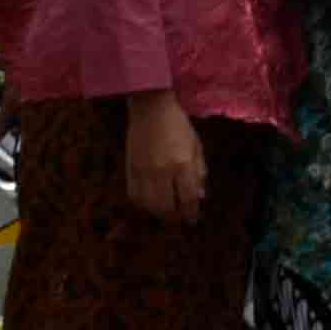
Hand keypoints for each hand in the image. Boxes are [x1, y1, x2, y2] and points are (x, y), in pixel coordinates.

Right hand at [121, 90, 203, 222]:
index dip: (191, 213)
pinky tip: (150, 203)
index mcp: (182, 164)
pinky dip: (143, 204)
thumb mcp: (196, 146)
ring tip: (166, 212)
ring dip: (158, 213)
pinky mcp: (130, 169)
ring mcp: (144, 171)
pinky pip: (134, 196)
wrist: (150, 109)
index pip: (187, 198)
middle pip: (166, 206)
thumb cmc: (178, 125)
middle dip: (175, 216)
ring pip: (149, 205)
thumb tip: (200, 196)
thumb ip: (199, 172)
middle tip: (180, 217)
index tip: (193, 219)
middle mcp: (162, 171)